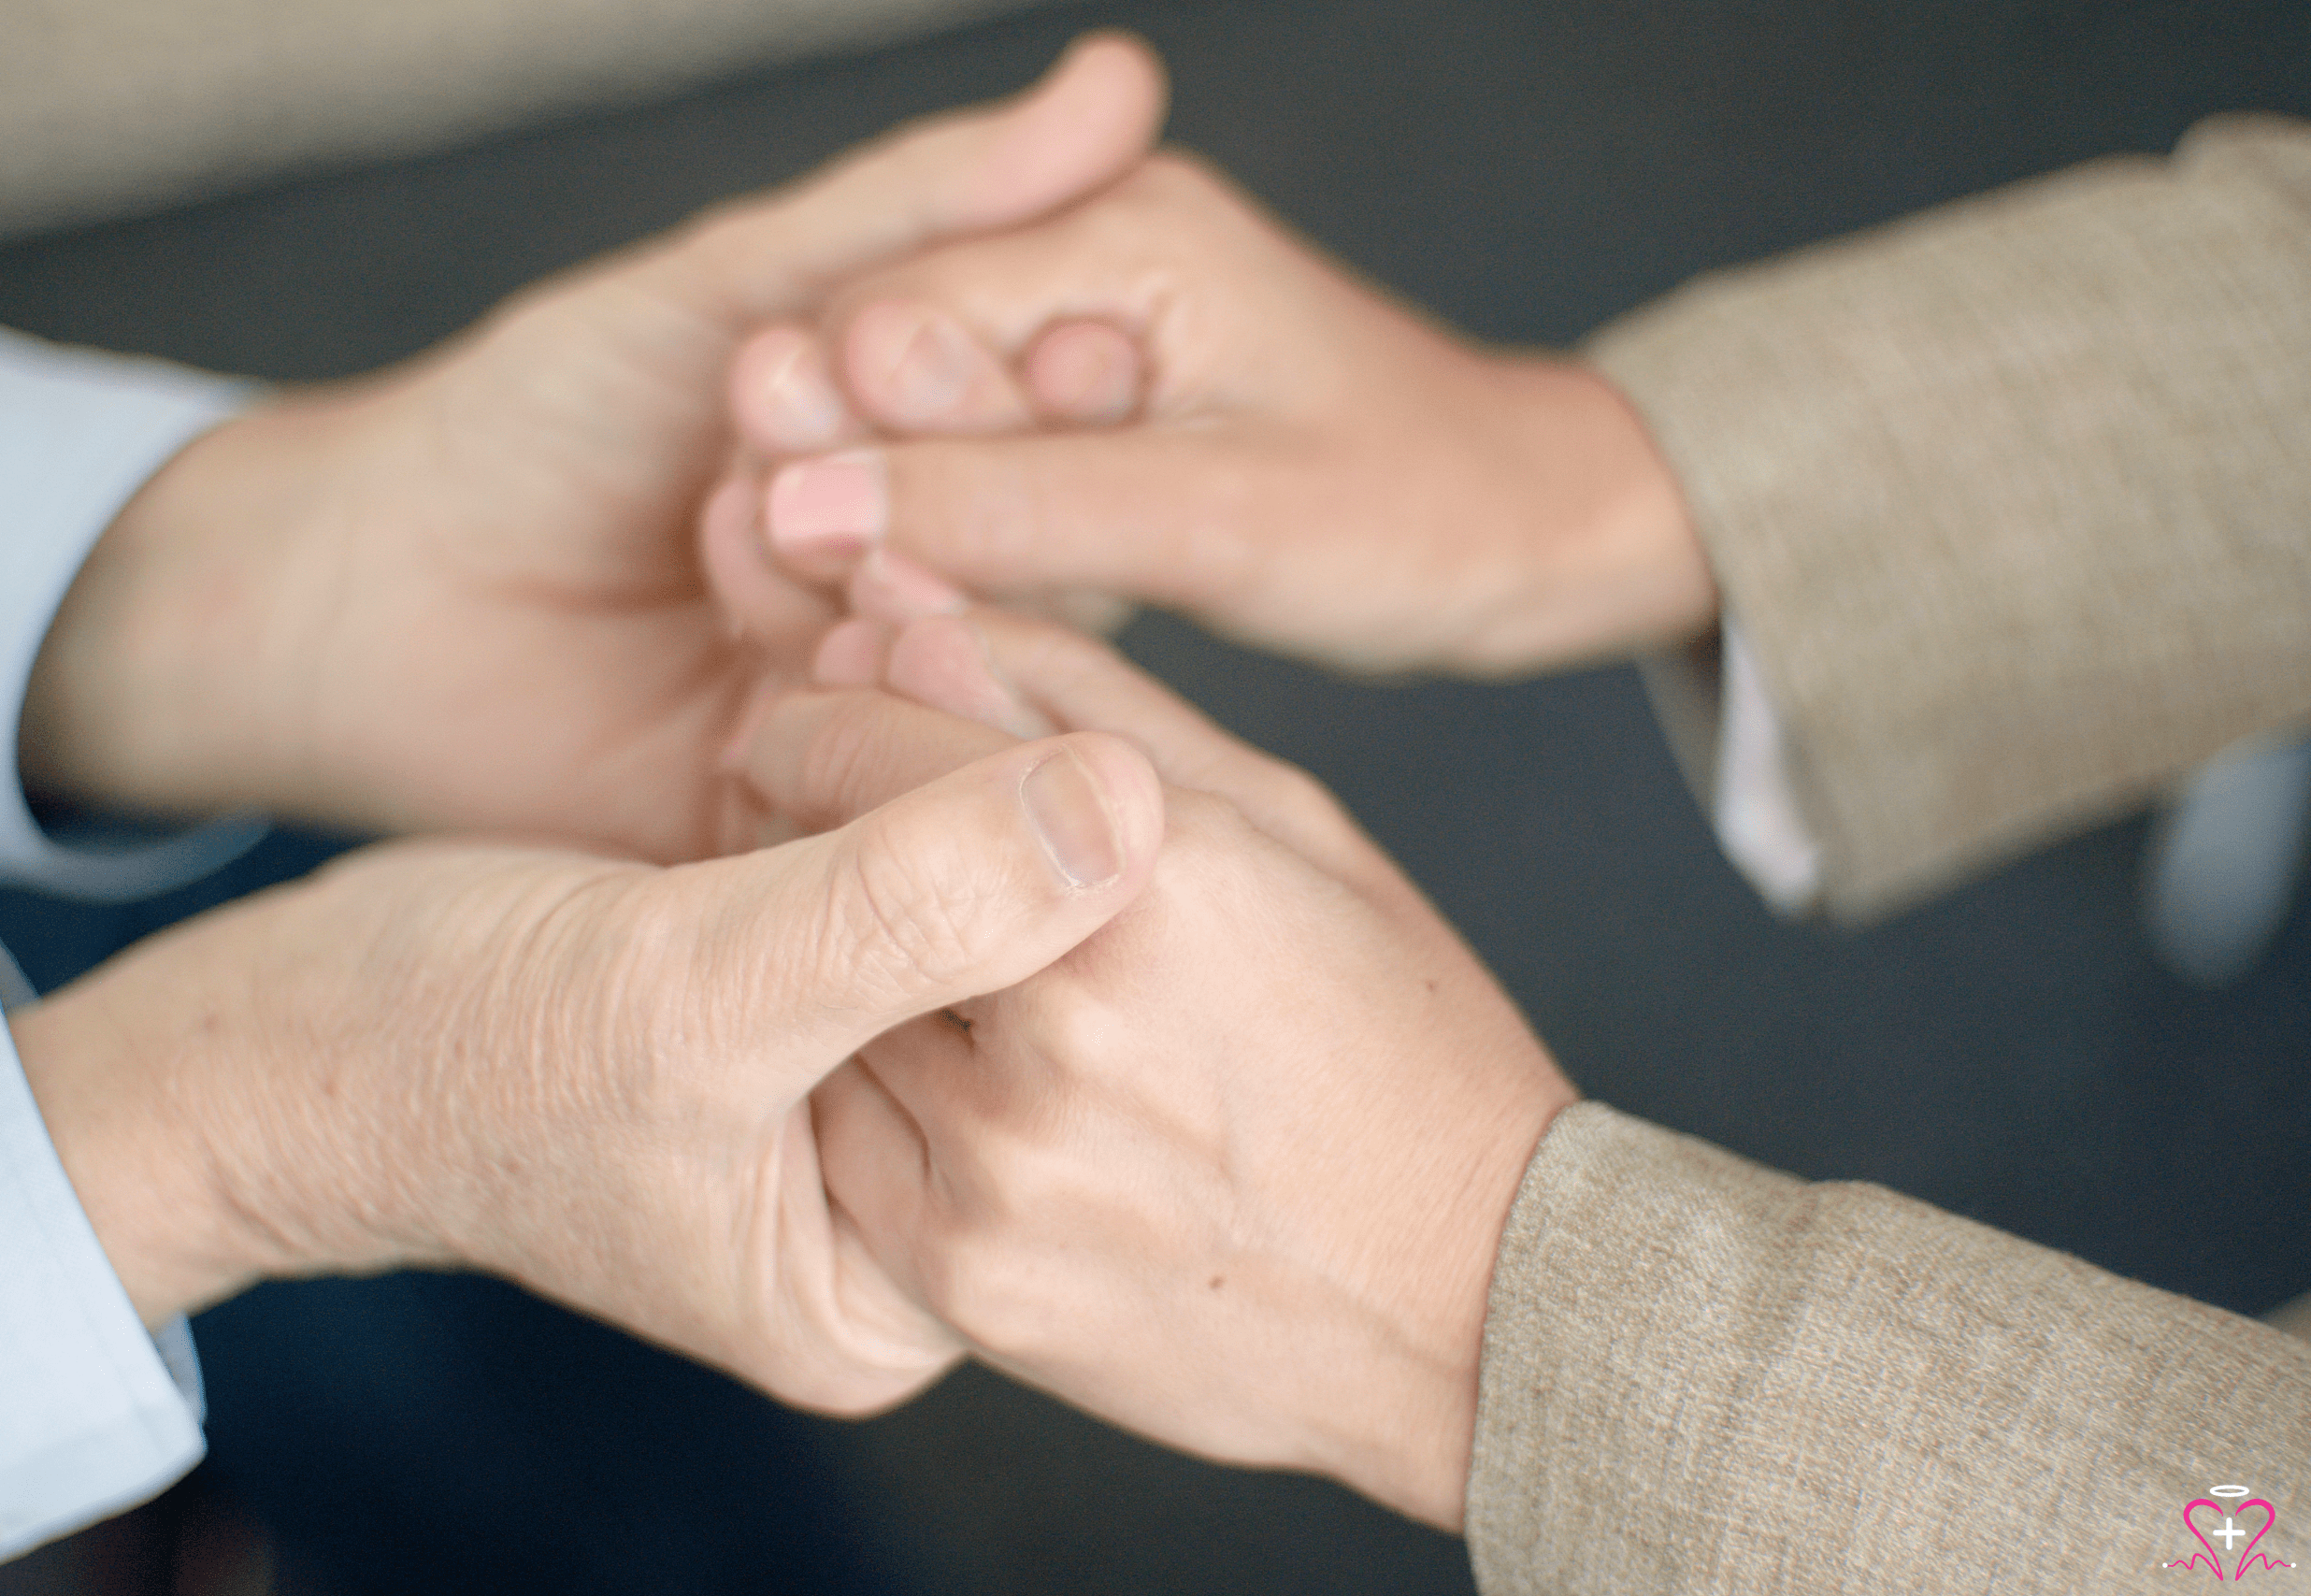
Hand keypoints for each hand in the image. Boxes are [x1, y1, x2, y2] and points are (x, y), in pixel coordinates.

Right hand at [8, 728, 1162, 1413]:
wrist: (297, 1025)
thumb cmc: (453, 1056)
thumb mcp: (686, 993)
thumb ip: (904, 913)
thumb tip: (1129, 811)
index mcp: (913, 1270)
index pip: (1083, 1066)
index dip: (1079, 869)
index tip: (1015, 707)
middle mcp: (929, 1176)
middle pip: (1061, 961)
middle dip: (1005, 777)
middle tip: (914, 642)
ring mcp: (889, 1067)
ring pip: (1005, 873)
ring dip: (949, 725)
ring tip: (861, 635)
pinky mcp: (848, 968)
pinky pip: (932, 833)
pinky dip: (898, 723)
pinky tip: (850, 641)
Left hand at [16, 33, 1165, 860]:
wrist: (366, 595)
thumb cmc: (539, 418)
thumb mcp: (732, 290)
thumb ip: (916, 209)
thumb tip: (1118, 81)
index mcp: (947, 455)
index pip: (1076, 423)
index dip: (1069, 385)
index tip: (1072, 348)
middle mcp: (943, 585)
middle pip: (1046, 548)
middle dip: (958, 475)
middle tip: (816, 410)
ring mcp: (893, 707)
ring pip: (975, 657)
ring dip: (878, 573)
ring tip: (749, 516)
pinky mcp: (832, 827)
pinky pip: (896, 779)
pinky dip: (841, 693)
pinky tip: (754, 633)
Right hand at [735, 152, 1715, 677]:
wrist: (1526, 535)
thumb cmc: (1420, 514)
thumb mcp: (1217, 521)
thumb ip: (1009, 507)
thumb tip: (812, 509)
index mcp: (1124, 229)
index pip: (897, 326)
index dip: (838, 450)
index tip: (810, 568)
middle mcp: (1089, 250)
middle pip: (889, 371)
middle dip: (857, 491)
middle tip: (836, 613)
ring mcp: (1086, 324)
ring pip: (921, 430)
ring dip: (900, 531)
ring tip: (883, 631)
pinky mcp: (1093, 406)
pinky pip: (979, 470)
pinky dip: (959, 545)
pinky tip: (944, 618)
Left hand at [745, 606, 1577, 1522]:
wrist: (1469, 1302)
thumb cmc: (1397, 1036)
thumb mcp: (1286, 823)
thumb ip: (1084, 700)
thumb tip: (903, 617)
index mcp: (1152, 872)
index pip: (871, 740)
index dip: (829, 715)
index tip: (828, 721)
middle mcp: (1064, 1020)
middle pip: (825, 874)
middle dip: (829, 837)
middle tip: (879, 847)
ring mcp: (1005, 1166)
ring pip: (825, 1014)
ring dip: (851, 978)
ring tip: (955, 985)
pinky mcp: (968, 1278)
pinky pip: (844, 1149)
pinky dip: (877, 1105)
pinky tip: (980, 1099)